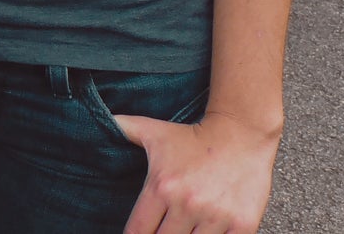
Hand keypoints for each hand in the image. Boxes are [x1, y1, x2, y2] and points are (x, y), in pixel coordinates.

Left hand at [115, 109, 280, 233]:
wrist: (240, 134)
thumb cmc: (193, 137)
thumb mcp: (154, 131)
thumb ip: (124, 129)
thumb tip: (101, 120)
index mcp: (161, 187)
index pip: (138, 230)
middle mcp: (187, 204)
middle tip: (164, 228)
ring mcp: (216, 217)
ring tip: (184, 229)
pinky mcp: (242, 225)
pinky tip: (205, 233)